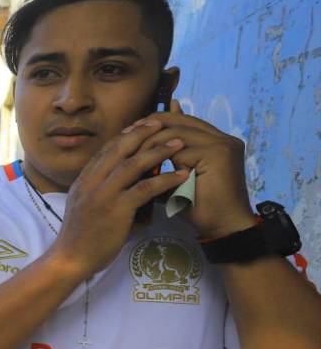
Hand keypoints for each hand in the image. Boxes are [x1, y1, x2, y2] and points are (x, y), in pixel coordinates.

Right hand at [48, 120, 191, 279]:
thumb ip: (102, 191)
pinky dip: (165, 180)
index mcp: (84, 179)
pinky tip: (180, 175)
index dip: (127, 135)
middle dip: (144, 132)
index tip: (143, 125)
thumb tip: (126, 183)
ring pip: (133, 164)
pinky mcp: (115, 210)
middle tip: (163, 122)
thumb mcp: (86, 205)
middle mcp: (91, 182)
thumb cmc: (81, 236)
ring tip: (179, 143)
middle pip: (120, 148)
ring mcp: (102, 195)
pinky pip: (144, 188)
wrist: (71, 258)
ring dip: (159, 151)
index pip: (107, 149)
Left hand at [135, 100, 256, 238]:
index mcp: (215, 140)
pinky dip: (161, 159)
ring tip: (131, 153)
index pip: (180, 121)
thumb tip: (141, 147)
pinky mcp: (220, 154)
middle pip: (179, 121)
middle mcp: (223, 138)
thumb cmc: (196, 206)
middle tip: (125, 134)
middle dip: (149, 127)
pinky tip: (145, 168)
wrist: (221, 227)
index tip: (129, 131)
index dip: (153, 123)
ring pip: (177, 133)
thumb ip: (164, 160)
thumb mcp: (174, 178)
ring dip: (151, 143)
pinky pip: (182, 151)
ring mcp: (224, 144)